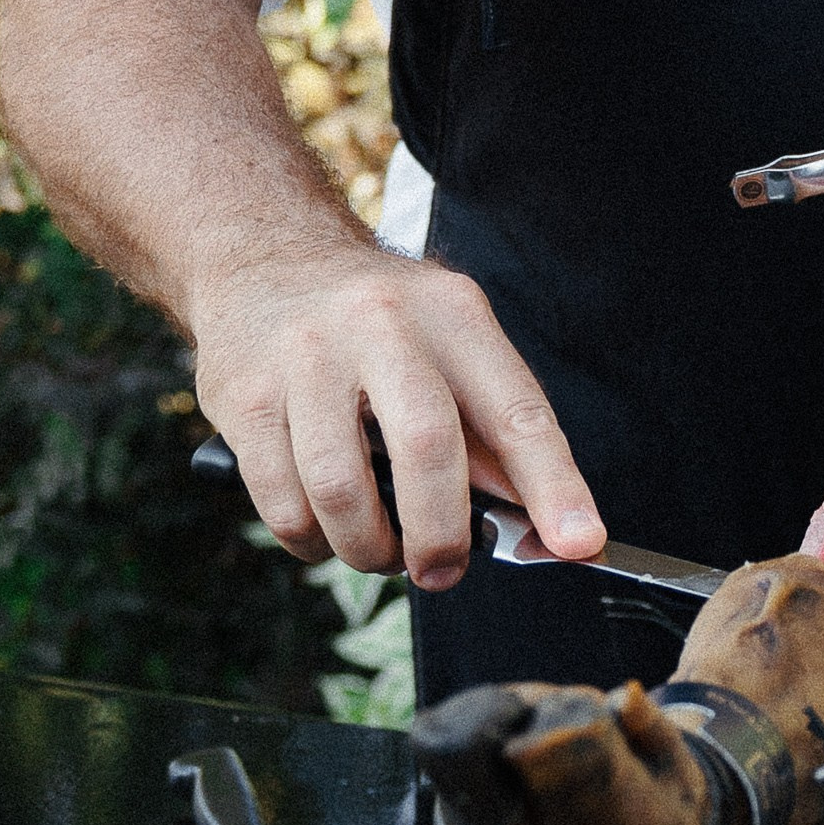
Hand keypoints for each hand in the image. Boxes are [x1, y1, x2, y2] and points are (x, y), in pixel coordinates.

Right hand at [188, 246, 604, 591]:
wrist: (265, 255)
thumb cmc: (377, 320)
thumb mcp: (450, 341)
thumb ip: (490, 428)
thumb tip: (538, 522)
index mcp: (452, 313)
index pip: (516, 409)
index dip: (554, 484)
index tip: (580, 542)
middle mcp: (381, 323)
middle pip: (427, 448)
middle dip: (442, 535)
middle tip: (443, 570)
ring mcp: (306, 356)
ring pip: (342, 491)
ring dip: (368, 549)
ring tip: (378, 548)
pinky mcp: (243, 396)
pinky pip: (283, 504)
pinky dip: (309, 540)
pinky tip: (323, 527)